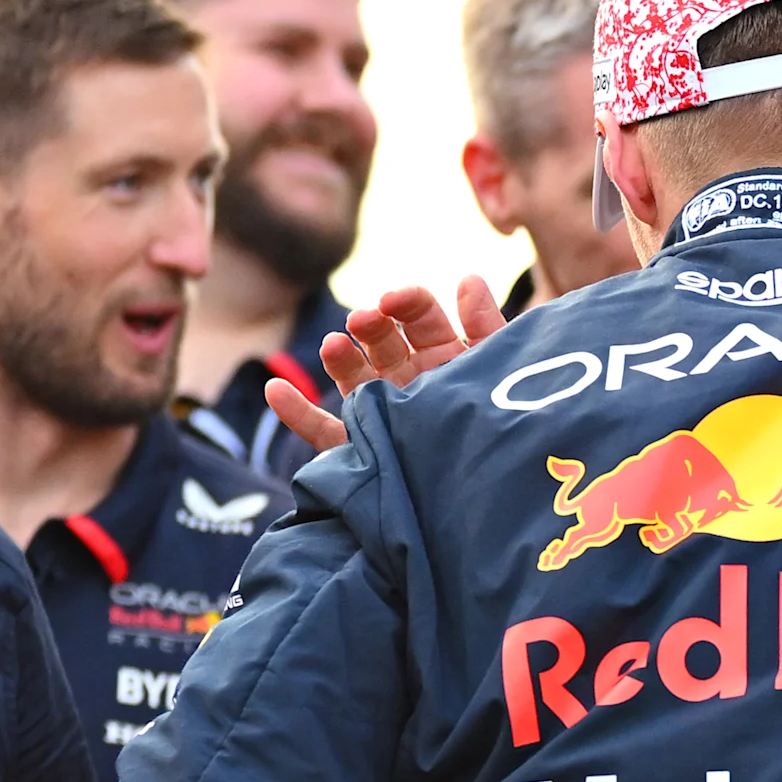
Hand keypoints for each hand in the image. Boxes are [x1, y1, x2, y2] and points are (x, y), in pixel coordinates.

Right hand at [267, 277, 510, 451]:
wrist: (492, 503)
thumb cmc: (505, 431)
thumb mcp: (501, 375)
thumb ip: (487, 328)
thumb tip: (469, 278)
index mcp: (445, 358)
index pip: (420, 317)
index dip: (407, 303)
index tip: (393, 300)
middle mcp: (410, 382)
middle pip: (383, 342)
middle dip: (372, 327)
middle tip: (364, 321)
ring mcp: (382, 414)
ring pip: (353, 379)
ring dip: (339, 358)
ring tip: (334, 346)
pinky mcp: (360, 451)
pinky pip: (323, 432)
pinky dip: (296, 413)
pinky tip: (276, 391)